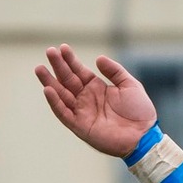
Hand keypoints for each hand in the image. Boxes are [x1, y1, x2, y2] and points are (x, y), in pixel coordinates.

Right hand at [34, 46, 158, 158]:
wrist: (143, 135)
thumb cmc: (139, 112)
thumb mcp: (129, 85)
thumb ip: (114, 71)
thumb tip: (98, 58)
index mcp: (96, 88)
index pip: (78, 71)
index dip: (70, 60)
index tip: (62, 48)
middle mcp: (86, 98)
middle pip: (67, 80)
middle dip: (58, 66)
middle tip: (49, 51)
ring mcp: (82, 112)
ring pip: (61, 95)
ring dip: (50, 82)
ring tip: (39, 68)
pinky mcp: (80, 126)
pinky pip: (64, 113)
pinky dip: (55, 102)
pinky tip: (48, 90)